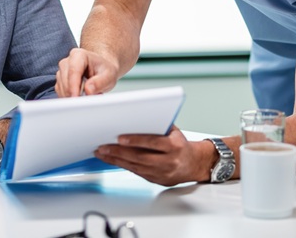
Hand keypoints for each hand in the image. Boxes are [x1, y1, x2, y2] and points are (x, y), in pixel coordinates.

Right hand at [55, 48, 119, 96]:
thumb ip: (100, 82)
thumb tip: (88, 90)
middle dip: (75, 93)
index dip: (74, 86)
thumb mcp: (109, 75)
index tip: (76, 98)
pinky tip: (81, 95)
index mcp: (79, 55)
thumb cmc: (104, 70)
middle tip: (90, 99)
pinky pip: (61, 93)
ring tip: (89, 93)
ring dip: (74, 96)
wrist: (100, 69)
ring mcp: (62, 71)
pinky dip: (71, 97)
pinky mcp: (60, 81)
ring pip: (62, 88)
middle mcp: (67, 61)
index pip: (73, 71)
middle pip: (65, 81)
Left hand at [93, 126, 210, 185]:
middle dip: (119, 152)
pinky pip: (135, 172)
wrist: (194, 164)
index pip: (153, 142)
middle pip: (140, 157)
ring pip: (135, 166)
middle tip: (103, 146)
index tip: (120, 138)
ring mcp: (161, 173)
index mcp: (175, 146)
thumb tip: (133, 116)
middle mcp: (169, 161)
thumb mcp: (174, 131)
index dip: (136, 140)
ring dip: (115, 159)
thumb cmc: (180, 144)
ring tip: (101, 152)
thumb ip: (157, 125)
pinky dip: (121, 165)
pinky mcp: (155, 180)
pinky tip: (110, 159)